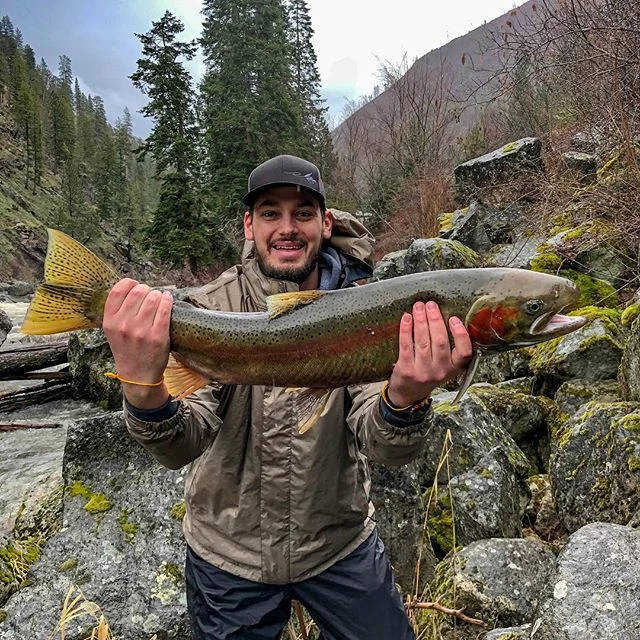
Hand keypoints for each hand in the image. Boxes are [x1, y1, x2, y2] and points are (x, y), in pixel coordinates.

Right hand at [102, 278, 172, 408]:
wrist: (138, 376)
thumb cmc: (127, 350)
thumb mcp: (113, 332)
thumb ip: (117, 312)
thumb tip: (131, 288)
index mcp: (110, 322)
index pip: (117, 291)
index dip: (129, 283)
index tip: (135, 284)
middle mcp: (124, 325)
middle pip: (138, 292)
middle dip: (147, 290)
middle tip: (150, 295)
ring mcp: (142, 331)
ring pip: (153, 298)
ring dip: (158, 295)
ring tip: (160, 298)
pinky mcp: (158, 336)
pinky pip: (165, 309)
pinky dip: (168, 300)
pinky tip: (168, 299)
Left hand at [386, 301, 472, 406]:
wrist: (408, 394)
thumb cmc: (428, 373)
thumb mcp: (444, 366)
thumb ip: (448, 348)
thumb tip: (442, 315)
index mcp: (454, 368)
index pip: (464, 352)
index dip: (460, 334)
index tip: (453, 318)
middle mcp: (440, 371)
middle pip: (440, 341)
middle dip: (435, 319)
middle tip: (431, 305)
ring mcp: (423, 372)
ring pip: (423, 341)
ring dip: (420, 321)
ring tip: (418, 307)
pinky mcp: (406, 370)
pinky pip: (406, 346)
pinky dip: (406, 330)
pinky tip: (406, 318)